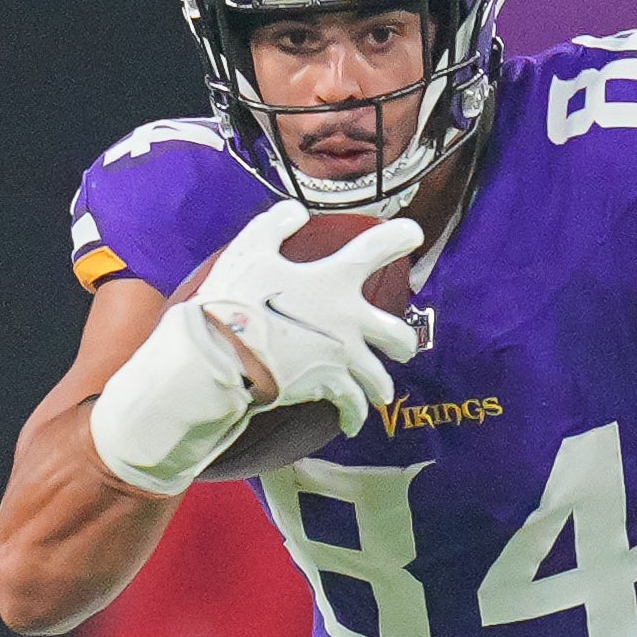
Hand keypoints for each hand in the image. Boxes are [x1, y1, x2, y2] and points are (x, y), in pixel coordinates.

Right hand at [192, 201, 423, 426]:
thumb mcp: (250, 250)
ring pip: (380, 379)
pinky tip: (352, 424)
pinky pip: (353, 406)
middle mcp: (349, 320)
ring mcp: (341, 358)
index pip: (375, 250)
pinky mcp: (327, 387)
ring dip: (382, 388)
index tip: (414, 234)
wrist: (222, 354)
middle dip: (403, 343)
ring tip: (382, 395)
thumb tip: (296, 212)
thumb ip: (275, 226)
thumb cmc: (235, 299)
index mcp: (335, 281)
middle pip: (397, 334)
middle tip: (401, 349)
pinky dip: (354, 416)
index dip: (398, 238)